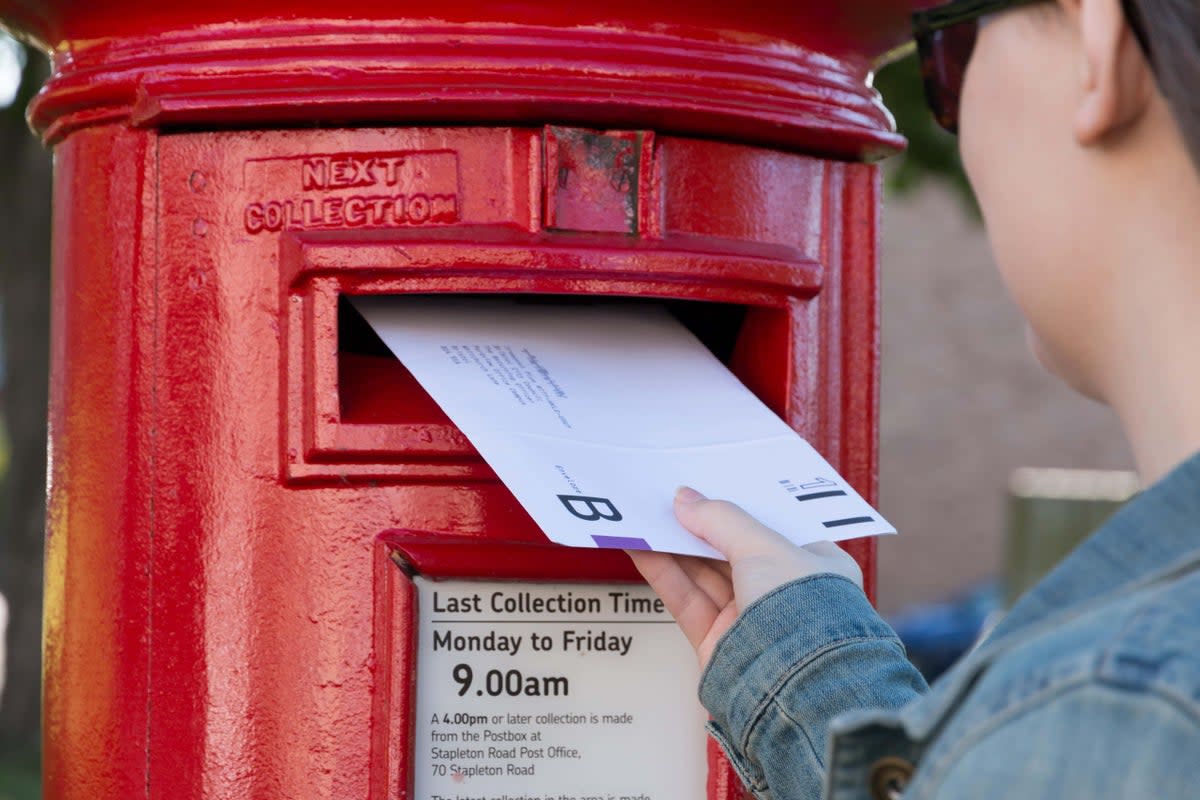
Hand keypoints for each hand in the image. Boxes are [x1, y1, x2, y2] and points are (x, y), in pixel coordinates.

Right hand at [628, 486, 862, 667]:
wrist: (794, 690)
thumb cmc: (802, 615)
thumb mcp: (765, 549)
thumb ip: (722, 521)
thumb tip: (686, 499)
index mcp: (816, 568)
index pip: (772, 528)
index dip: (739, 506)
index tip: (709, 486)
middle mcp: (785, 594)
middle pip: (732, 550)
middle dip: (698, 526)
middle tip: (666, 498)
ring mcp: (751, 620)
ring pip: (704, 574)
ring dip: (673, 546)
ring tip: (643, 516)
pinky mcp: (719, 643)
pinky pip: (687, 600)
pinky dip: (664, 573)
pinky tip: (641, 549)